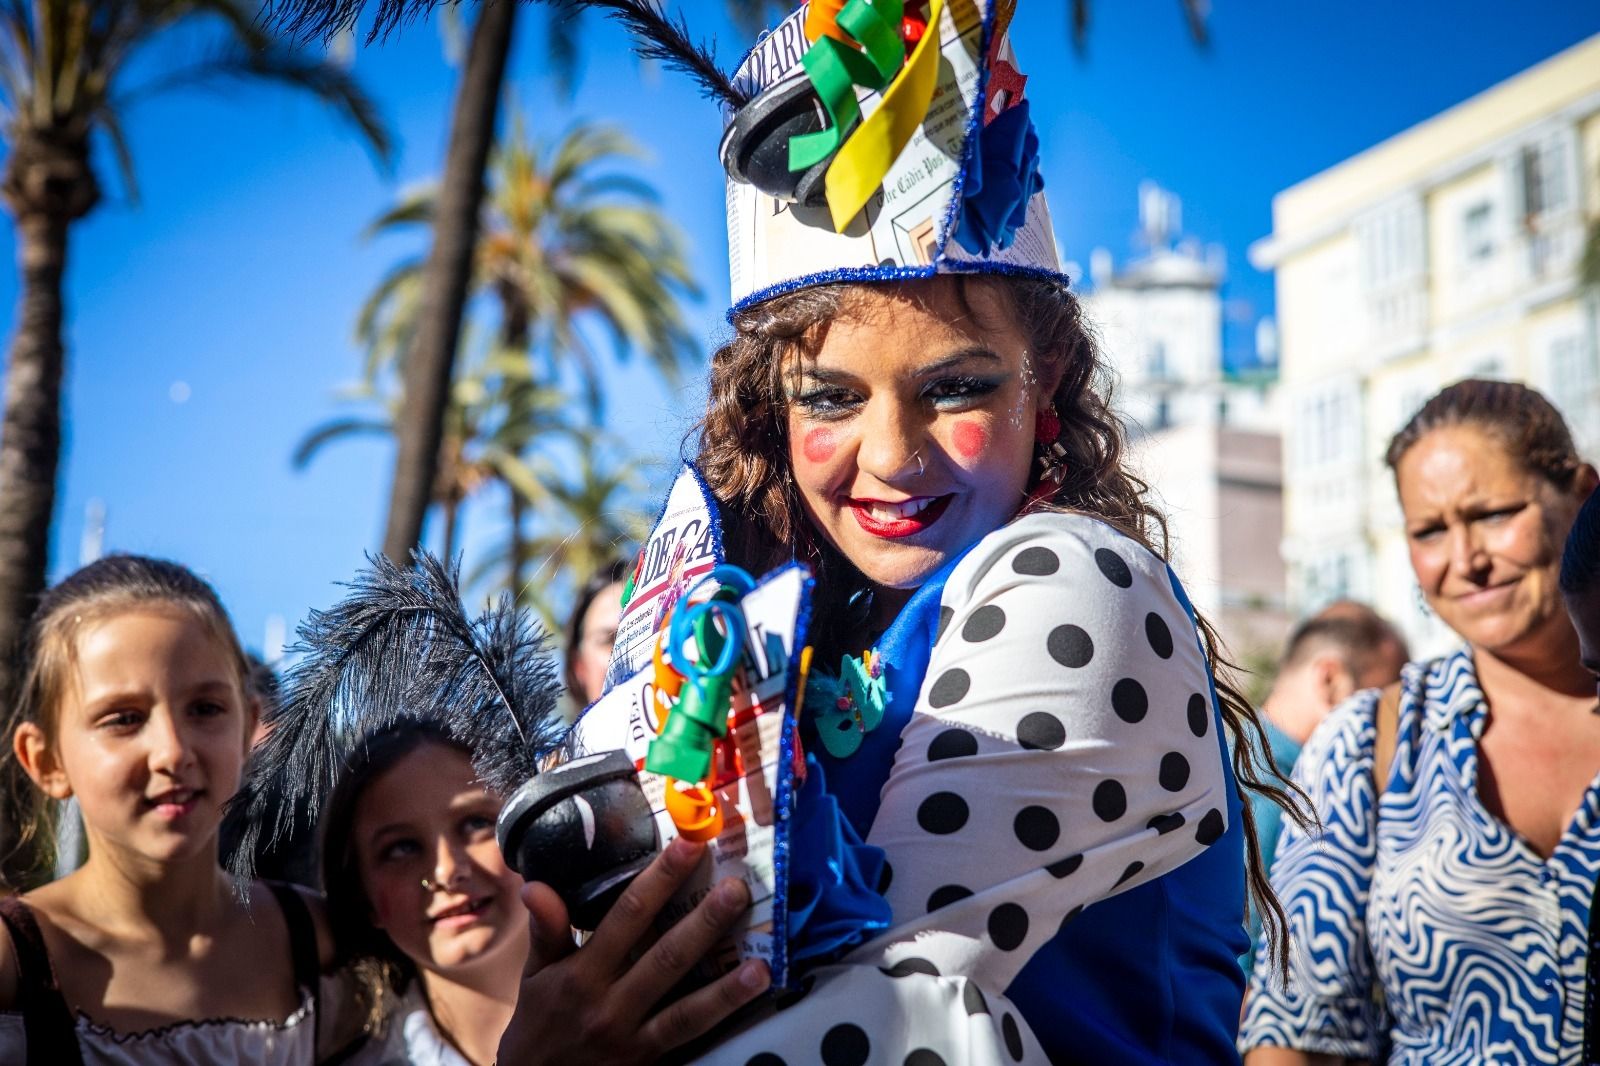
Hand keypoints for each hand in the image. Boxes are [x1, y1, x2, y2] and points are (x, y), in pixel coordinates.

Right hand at [497, 836, 771, 1064]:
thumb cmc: (538, 1025)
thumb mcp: (534, 976)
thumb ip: (546, 930)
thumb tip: (535, 885)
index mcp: (581, 973)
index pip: (626, 917)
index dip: (659, 880)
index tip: (687, 847)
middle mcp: (608, 1003)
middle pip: (665, 956)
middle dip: (703, 921)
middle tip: (737, 887)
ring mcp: (631, 1036)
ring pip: (685, 1005)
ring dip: (725, 984)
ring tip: (760, 960)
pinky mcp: (648, 1060)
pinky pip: (688, 1035)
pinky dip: (720, 1013)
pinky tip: (750, 992)